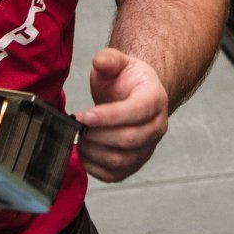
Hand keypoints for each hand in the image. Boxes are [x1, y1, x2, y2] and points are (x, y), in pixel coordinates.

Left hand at [76, 48, 168, 182]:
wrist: (134, 95)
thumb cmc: (125, 80)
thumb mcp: (118, 62)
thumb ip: (109, 59)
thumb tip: (100, 61)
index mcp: (155, 99)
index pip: (136, 112)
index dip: (108, 117)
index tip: (83, 115)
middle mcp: (157, 126)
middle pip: (129, 139)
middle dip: (97, 135)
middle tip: (76, 126)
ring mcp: (148, 148)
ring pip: (122, 160)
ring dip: (94, 152)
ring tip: (78, 138)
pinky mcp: (135, 163)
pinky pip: (116, 174)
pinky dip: (95, 168)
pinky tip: (83, 153)